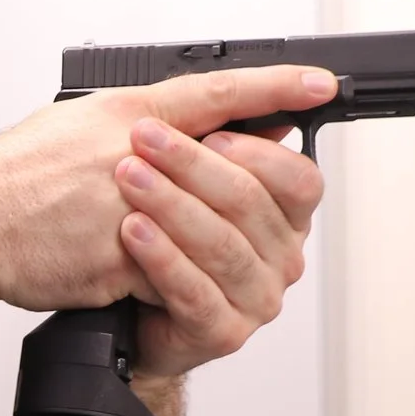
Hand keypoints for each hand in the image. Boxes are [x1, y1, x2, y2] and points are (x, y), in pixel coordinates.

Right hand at [0, 65, 333, 326]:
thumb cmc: (11, 180)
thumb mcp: (79, 125)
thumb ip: (147, 125)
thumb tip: (210, 125)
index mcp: (126, 111)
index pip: (218, 90)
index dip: (275, 86)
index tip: (320, 86)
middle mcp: (133, 152)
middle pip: (227, 170)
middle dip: (250, 189)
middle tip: (275, 192)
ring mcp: (128, 206)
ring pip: (205, 226)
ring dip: (204, 241)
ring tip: (200, 249)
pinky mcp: (119, 259)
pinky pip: (168, 276)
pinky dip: (164, 280)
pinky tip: (149, 280)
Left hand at [114, 107, 324, 375]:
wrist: (116, 301)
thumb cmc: (154, 231)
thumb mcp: (185, 165)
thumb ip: (229, 123)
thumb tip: (281, 85)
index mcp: (285, 214)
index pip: (298, 177)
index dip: (256, 151)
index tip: (209, 131)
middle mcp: (279, 256)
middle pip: (251, 203)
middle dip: (193, 164)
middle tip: (143, 137)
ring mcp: (255, 298)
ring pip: (222, 244)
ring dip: (171, 204)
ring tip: (128, 178)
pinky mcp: (221, 331)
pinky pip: (195, 291)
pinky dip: (162, 257)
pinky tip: (133, 231)